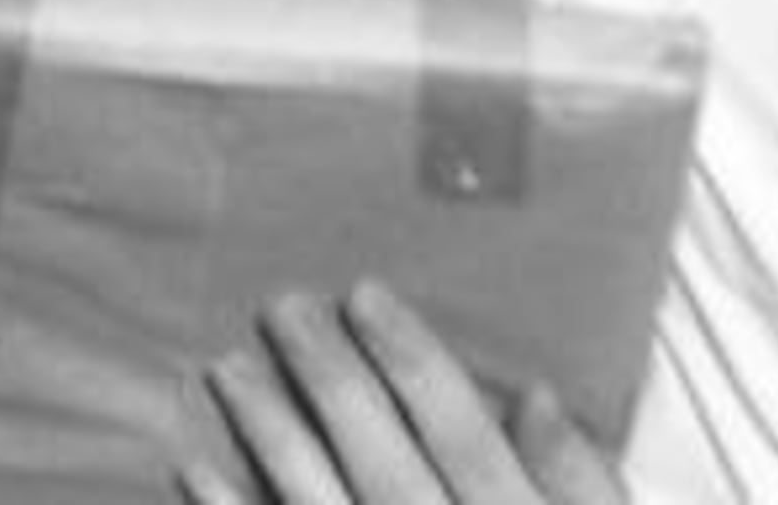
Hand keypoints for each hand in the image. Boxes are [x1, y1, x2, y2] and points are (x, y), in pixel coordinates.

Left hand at [184, 282, 626, 504]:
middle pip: (382, 462)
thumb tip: (536, 395)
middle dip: (330, 380)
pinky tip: (193, 471)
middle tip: (279, 307)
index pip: (462, 437)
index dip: (413, 361)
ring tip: (227, 370)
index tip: (364, 293)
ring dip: (269, 438)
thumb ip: (584, 484)